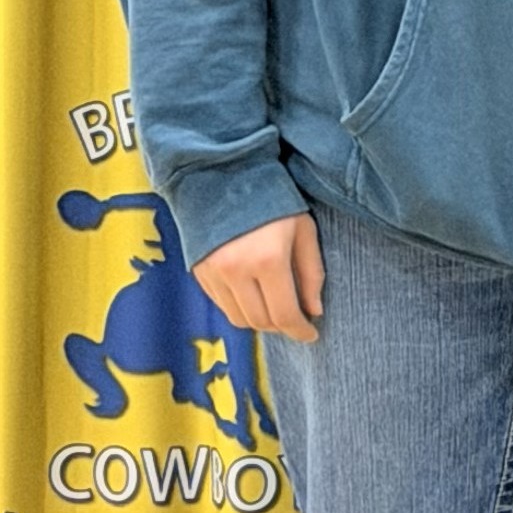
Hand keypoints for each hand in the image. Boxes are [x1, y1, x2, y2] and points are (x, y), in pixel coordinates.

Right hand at [193, 212, 323, 340]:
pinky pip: (221, 305)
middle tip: (296, 319)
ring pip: (238, 318)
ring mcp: (213, 273)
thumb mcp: (304, 230)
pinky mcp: (198, 272)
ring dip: (260, 321)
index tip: (311, 335)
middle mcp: (236, 271)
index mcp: (268, 260)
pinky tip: (254, 296)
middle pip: (260, 321)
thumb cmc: (273, 200)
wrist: (224, 178)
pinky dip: (240, 308)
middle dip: (281, 326)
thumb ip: (311, 273)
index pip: (284, 314)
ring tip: (276, 308)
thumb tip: (314, 311)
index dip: (299, 330)